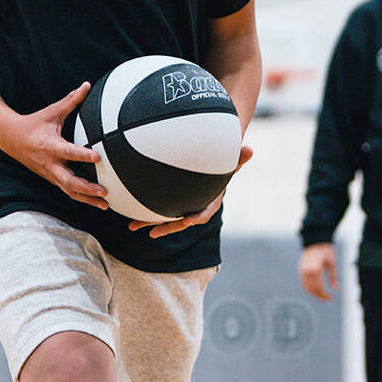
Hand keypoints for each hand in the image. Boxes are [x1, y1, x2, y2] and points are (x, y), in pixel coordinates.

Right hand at [0, 83, 106, 208]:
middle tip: (104, 192)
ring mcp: (50, 174)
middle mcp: (50, 163)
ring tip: (105, 205)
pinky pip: (67, 192)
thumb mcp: (52, 112)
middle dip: (87, 188)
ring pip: (69, 191)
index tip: (98, 157)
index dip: (83, 155)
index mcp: (50, 146)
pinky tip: (96, 203)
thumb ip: (71, 101)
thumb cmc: (34, 123)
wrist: (11, 139)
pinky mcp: (51, 179)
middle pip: (69, 181)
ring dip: (87, 199)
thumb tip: (87, 85)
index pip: (69, 152)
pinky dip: (82, 199)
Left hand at [128, 145, 252, 238]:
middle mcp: (194, 207)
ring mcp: (181, 206)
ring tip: (132, 227)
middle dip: (166, 227)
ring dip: (148, 222)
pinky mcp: (170, 203)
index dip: (196, 216)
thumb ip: (239, 158)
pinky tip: (129, 215)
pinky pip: (157, 210)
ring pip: (164, 217)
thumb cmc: (221, 165)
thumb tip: (252, 149)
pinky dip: (144, 213)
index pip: (204, 211)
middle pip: (180, 220)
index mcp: (210, 201)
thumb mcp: (231, 162)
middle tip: (151, 232)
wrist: (210, 169)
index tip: (188, 220)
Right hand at [300, 242, 337, 299]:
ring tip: (321, 295)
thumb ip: (333, 276)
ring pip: (306, 287)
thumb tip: (335, 288)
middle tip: (327, 298)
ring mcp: (302, 270)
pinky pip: (303, 282)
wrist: (315, 240)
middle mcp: (307, 271)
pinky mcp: (300, 269)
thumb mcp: (332, 263)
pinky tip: (315, 290)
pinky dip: (308, 288)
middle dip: (319, 295)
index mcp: (315, 270)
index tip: (330, 297)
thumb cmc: (325, 250)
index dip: (324, 294)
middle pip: (312, 289)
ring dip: (313, 293)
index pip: (318, 287)